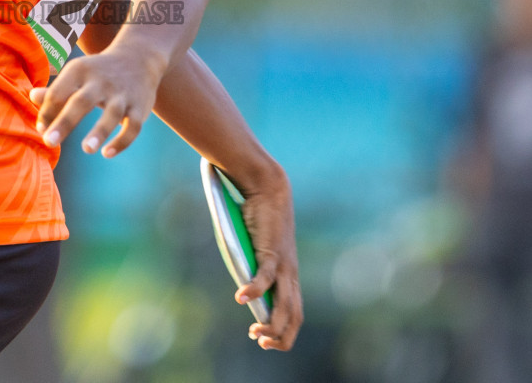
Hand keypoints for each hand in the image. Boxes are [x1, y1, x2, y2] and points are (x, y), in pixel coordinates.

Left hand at [29, 45, 165, 156]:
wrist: (139, 57)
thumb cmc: (98, 71)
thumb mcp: (77, 73)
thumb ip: (55, 89)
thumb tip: (32, 97)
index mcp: (81, 70)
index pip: (59, 91)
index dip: (48, 111)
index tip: (40, 129)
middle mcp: (102, 81)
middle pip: (82, 101)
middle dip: (65, 122)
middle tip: (49, 142)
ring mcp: (122, 95)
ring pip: (112, 114)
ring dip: (99, 132)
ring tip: (86, 150)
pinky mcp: (140, 107)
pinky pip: (133, 126)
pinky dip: (122, 141)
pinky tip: (107, 153)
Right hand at [232, 164, 303, 351]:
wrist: (268, 189)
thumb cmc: (257, 219)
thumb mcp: (252, 250)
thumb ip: (247, 267)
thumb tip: (236, 283)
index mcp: (289, 276)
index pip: (295, 312)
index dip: (283, 331)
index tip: (263, 339)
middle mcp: (290, 274)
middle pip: (295, 316)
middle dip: (281, 337)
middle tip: (261, 343)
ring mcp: (284, 265)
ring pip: (285, 305)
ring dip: (272, 324)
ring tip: (256, 334)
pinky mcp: (273, 252)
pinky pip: (265, 278)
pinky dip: (254, 291)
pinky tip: (241, 299)